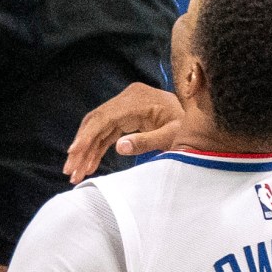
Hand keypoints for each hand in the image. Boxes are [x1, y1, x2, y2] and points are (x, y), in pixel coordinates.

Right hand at [63, 82, 183, 182]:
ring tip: (75, 172)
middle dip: (81, 147)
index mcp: (136, 100)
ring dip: (86, 150)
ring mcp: (125, 105)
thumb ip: (146, 141)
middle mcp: (126, 99)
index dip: (87, 136)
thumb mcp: (173, 136)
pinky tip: (89, 164)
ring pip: (98, 127)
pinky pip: (107, 131)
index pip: (104, 118)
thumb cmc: (190, 126)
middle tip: (69, 170)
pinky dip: (97, 147)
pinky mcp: (126, 115)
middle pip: (96, 122)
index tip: (74, 152)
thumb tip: (118, 147)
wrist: (202, 115)